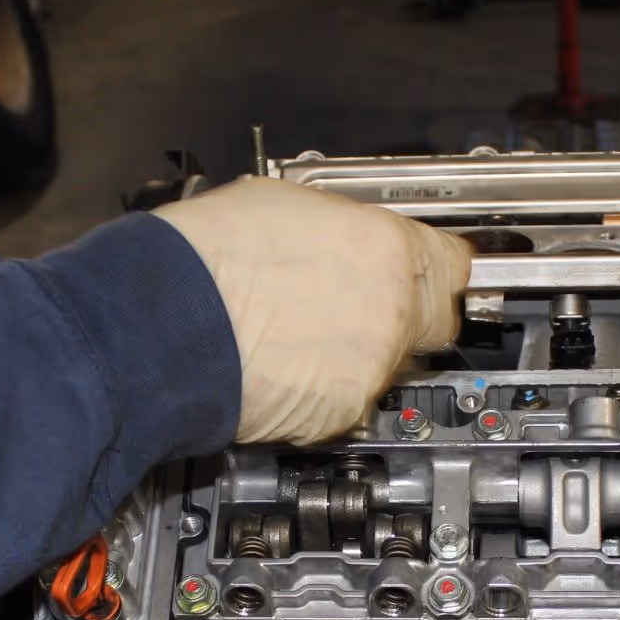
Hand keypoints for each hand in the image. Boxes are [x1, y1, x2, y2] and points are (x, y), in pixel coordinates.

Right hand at [157, 177, 471, 443]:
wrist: (159, 323)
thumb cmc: (204, 258)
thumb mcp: (285, 204)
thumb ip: (344, 226)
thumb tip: (351, 234)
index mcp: (387, 247)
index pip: (459, 265)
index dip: (448, 272)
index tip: (447, 278)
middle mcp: (393, 309)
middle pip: (437, 322)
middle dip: (410, 317)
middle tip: (362, 309)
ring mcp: (370, 367)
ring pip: (391, 367)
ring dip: (360, 355)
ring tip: (300, 338)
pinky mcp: (340, 415)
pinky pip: (350, 403)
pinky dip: (325, 392)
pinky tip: (284, 368)